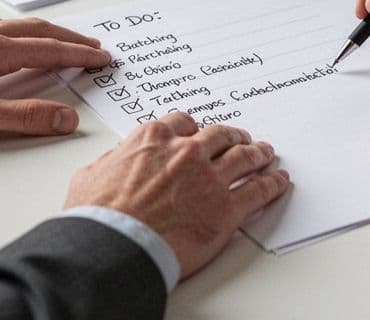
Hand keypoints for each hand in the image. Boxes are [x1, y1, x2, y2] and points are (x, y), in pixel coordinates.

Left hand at [0, 18, 112, 136]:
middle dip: (71, 40)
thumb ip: (24, 117)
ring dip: (49, 33)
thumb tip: (66, 118)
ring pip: (19, 26)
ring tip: (65, 41)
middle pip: (39, 31)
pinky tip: (17, 39)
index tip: (103, 58)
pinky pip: (0, 27)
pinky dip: (24, 31)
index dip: (80, 56)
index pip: (50, 51)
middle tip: (95, 47)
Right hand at [65, 112, 290, 277]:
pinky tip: (279, 180)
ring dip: (257, 153)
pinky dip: (272, 183)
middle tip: (240, 139)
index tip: (199, 133)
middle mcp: (186, 152)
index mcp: (154, 139)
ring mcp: (210, 178)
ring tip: (265, 153)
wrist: (113, 246)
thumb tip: (115, 161)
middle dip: (232, 137)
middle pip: (219, 136)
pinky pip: (258, 190)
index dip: (194, 129)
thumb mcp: (91, 175)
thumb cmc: (98, 216)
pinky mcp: (226, 209)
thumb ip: (111, 161)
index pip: (183, 123)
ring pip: (244, 157)